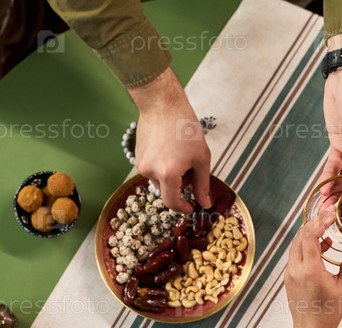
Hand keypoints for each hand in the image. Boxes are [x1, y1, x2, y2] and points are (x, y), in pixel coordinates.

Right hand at [128, 68, 211, 213]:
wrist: (161, 104)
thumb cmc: (185, 128)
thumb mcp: (201, 158)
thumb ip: (203, 184)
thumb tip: (204, 204)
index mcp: (167, 174)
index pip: (172, 203)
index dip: (183, 208)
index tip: (191, 207)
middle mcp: (150, 172)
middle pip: (167, 190)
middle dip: (180, 185)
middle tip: (191, 167)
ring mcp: (141, 165)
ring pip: (159, 180)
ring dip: (171, 175)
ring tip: (180, 154)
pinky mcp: (136, 157)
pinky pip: (152, 170)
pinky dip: (162, 166)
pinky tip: (169, 149)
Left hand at [284, 206, 341, 327]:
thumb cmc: (330, 313)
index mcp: (310, 270)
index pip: (309, 234)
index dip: (320, 220)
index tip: (332, 214)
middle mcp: (295, 269)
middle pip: (300, 235)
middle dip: (315, 223)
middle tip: (331, 217)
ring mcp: (289, 273)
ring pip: (296, 244)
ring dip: (310, 234)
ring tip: (328, 230)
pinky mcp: (288, 277)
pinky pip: (295, 255)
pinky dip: (307, 246)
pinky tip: (323, 247)